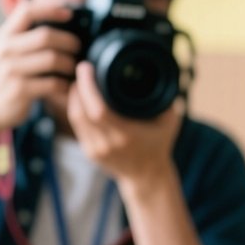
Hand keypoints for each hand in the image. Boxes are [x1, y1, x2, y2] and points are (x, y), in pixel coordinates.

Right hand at [0, 1, 81, 132]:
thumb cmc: (6, 77)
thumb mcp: (9, 51)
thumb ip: (27, 37)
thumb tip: (64, 24)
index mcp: (5, 36)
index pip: (27, 11)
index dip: (50, 9)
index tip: (69, 13)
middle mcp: (6, 49)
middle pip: (46, 36)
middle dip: (69, 41)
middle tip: (79, 48)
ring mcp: (12, 70)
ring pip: (53, 59)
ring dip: (70, 64)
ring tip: (74, 69)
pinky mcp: (20, 90)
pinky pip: (53, 83)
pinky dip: (66, 85)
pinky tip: (68, 86)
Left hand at [67, 63, 181, 188]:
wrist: (148, 177)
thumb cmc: (160, 146)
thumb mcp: (170, 123)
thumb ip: (167, 102)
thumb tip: (165, 77)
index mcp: (126, 136)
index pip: (97, 109)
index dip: (87, 87)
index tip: (87, 67)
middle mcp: (107, 144)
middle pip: (80, 111)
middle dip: (78, 87)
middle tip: (83, 69)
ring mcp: (95, 150)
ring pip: (75, 118)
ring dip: (74, 97)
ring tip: (81, 81)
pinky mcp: (89, 152)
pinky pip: (76, 126)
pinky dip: (76, 108)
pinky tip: (80, 97)